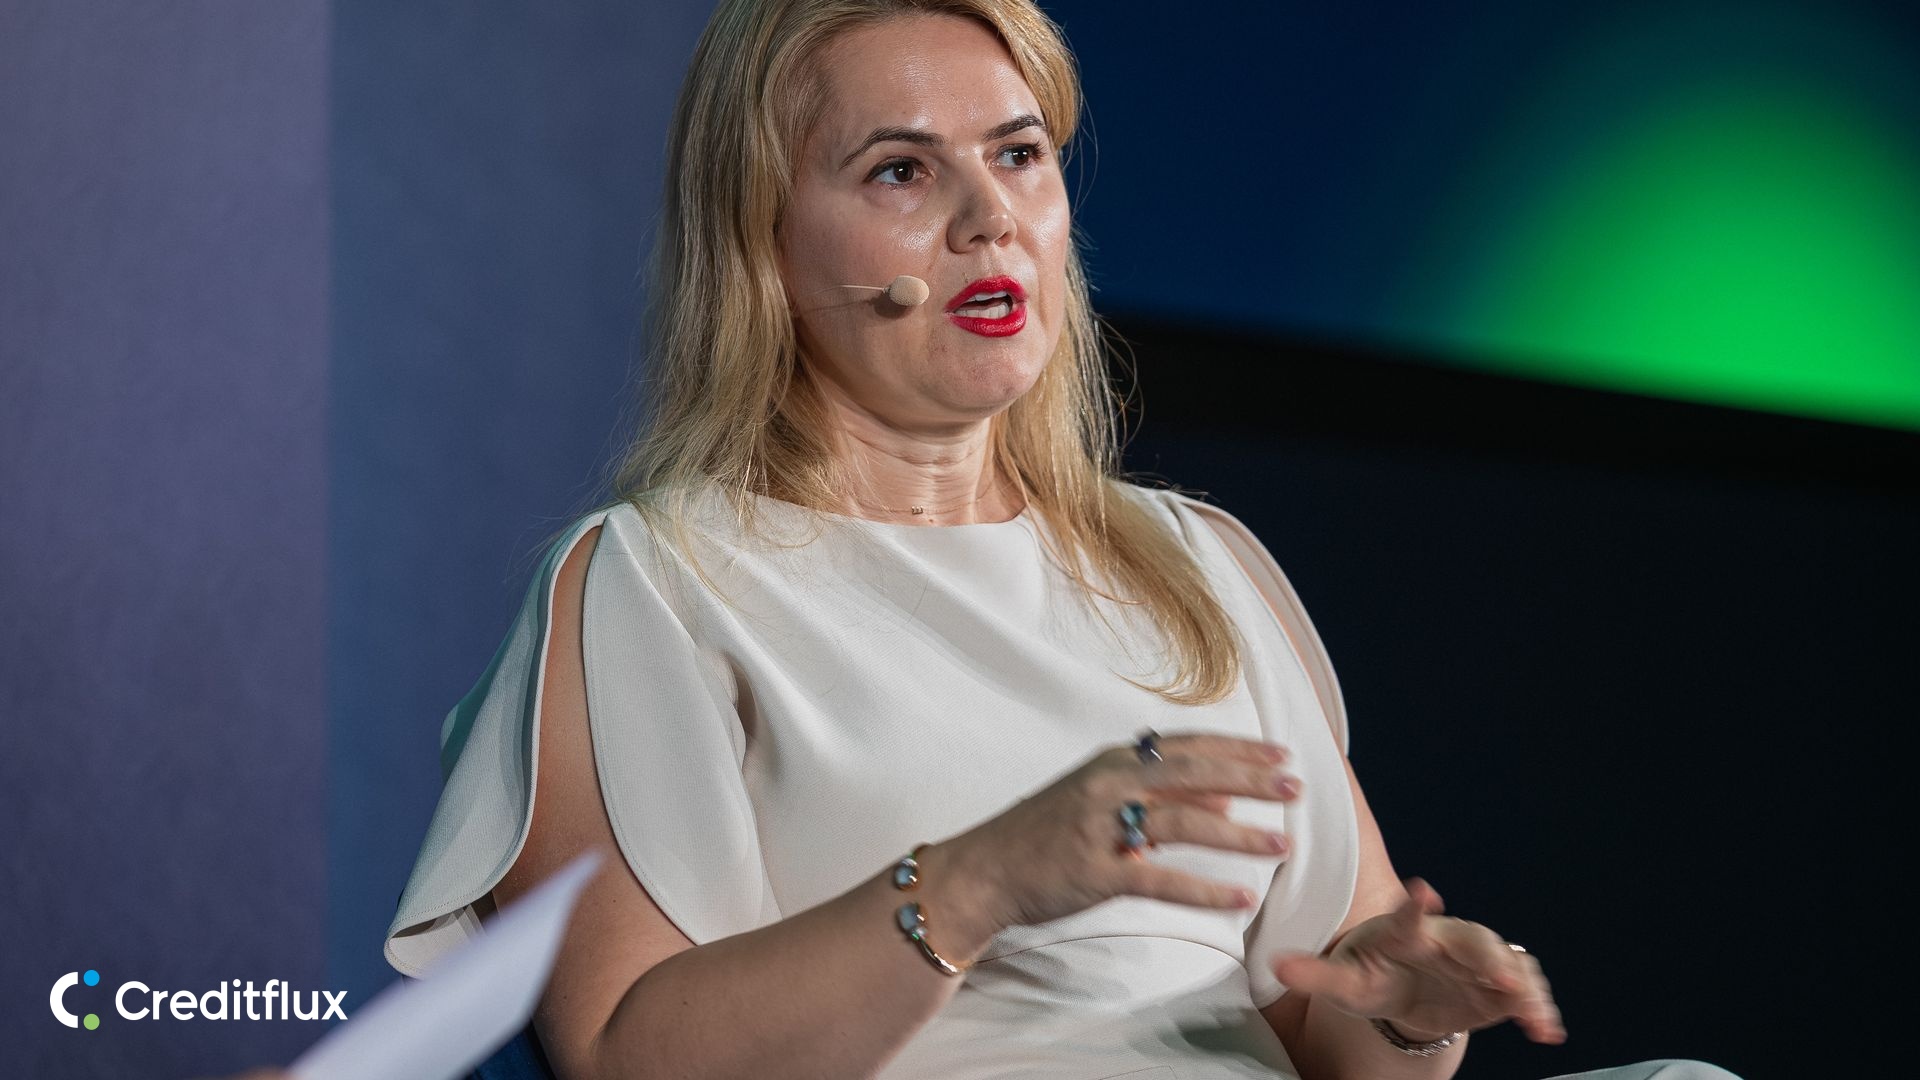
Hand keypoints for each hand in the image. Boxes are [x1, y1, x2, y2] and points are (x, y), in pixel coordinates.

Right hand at [945, 732, 1302, 930]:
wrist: (983, 871)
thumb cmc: (1044, 834)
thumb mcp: (1098, 798)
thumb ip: (1157, 794)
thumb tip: (1222, 799)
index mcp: (1113, 761)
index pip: (1187, 746)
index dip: (1237, 748)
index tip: (1281, 753)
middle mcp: (1108, 785)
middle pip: (1192, 775)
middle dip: (1249, 779)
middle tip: (1295, 788)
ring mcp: (1098, 828)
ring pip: (1183, 825)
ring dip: (1238, 834)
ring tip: (1282, 844)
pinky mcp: (1093, 872)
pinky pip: (1159, 880)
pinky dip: (1203, 889)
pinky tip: (1240, 897)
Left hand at [1270, 877, 1565, 1044]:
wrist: (1402, 990)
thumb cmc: (1369, 975)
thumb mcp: (1342, 981)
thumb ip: (1313, 974)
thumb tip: (1276, 966)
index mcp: (1402, 934)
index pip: (1406, 918)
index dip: (1413, 907)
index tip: (1421, 893)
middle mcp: (1445, 940)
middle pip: (1470, 940)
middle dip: (1485, 954)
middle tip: (1497, 973)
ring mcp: (1475, 962)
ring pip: (1505, 962)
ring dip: (1519, 982)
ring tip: (1527, 1007)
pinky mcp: (1497, 988)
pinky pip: (1523, 991)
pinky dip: (1536, 1008)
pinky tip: (1546, 1032)